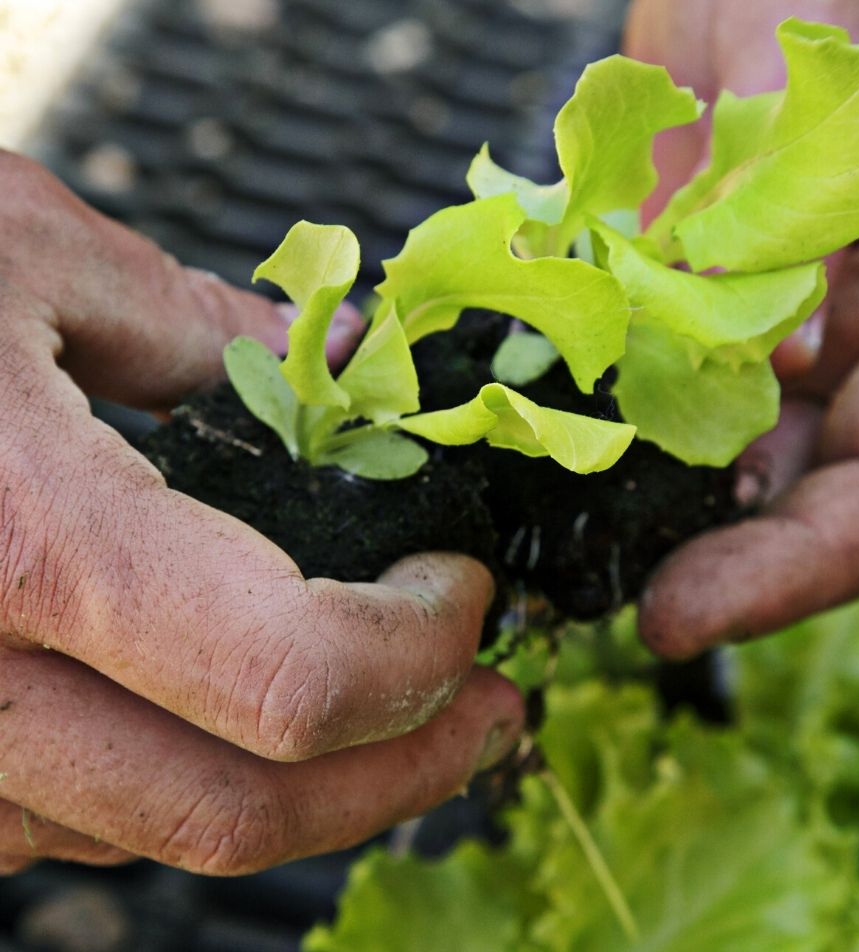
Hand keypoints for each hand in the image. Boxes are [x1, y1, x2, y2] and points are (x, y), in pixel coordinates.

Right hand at [0, 153, 522, 874]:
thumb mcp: (21, 259)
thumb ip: (201, 329)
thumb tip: (338, 365)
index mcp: (17, 547)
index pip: (291, 677)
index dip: (417, 652)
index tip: (463, 590)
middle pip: (245, 808)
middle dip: (405, 768)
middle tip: (493, 713)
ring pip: (164, 835)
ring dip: (316, 791)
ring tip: (406, 718)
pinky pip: (83, 821)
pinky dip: (199, 781)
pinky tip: (251, 718)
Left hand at [625, 0, 858, 654]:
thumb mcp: (814, 49)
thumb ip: (781, 178)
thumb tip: (751, 326)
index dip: (800, 572)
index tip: (683, 611)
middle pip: (819, 517)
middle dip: (723, 577)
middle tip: (603, 601)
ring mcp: (796, 351)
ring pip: (746, 487)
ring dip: (668, 531)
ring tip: (570, 549)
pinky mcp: (720, 333)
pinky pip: (681, 423)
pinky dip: (628, 456)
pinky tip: (566, 462)